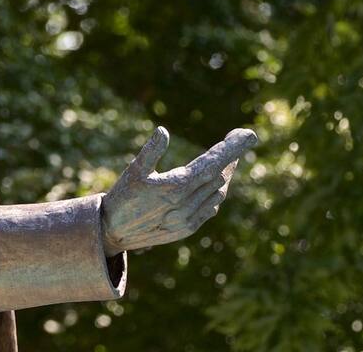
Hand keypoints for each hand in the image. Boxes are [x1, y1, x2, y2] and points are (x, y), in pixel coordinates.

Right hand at [100, 126, 257, 252]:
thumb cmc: (122, 197)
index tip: (249, 135)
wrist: (113, 233)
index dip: (233, 148)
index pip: (214, 163)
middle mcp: (187, 204)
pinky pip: (210, 208)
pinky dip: (215, 193)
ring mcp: (189, 218)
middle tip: (236, 141)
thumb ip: (150, 151)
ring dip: (224, 175)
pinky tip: (214, 185)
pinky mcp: (187, 228)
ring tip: (228, 160)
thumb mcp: (133, 171)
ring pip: (218, 192)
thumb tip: (163, 131)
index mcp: (177, 186)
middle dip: (230, 157)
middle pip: (219, 175)